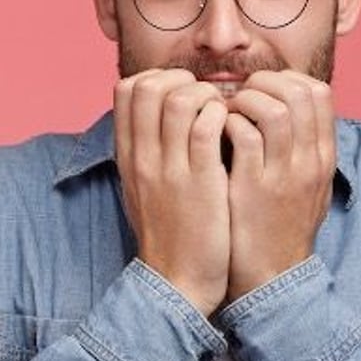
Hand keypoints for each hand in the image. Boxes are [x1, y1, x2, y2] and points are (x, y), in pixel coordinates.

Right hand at [114, 68, 231, 315]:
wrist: (176, 282)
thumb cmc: (169, 233)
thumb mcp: (143, 187)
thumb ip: (146, 150)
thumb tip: (160, 115)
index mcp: (128, 156)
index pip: (127, 90)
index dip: (158, 78)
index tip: (182, 93)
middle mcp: (143, 157)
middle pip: (147, 86)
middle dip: (181, 79)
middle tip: (205, 97)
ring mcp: (171, 169)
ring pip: (179, 100)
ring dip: (207, 95)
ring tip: (222, 113)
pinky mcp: (201, 183)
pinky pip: (208, 128)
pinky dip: (223, 118)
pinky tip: (233, 131)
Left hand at [223, 70, 335, 301]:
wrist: (272, 279)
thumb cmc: (281, 229)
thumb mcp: (309, 187)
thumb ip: (303, 149)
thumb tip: (288, 110)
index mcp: (323, 158)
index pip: (319, 93)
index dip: (287, 79)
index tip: (263, 88)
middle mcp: (310, 162)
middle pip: (300, 93)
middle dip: (265, 82)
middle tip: (240, 94)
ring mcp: (283, 175)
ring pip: (275, 109)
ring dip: (245, 100)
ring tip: (228, 112)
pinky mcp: (253, 189)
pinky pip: (245, 135)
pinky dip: (227, 123)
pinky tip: (216, 133)